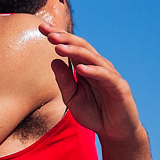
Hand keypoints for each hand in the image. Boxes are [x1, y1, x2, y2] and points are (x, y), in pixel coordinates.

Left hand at [38, 23, 142, 142]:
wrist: (115, 132)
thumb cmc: (94, 113)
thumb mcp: (72, 98)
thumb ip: (64, 81)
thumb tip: (53, 60)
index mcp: (85, 66)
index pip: (71, 46)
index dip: (58, 36)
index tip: (41, 28)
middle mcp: (98, 66)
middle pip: (81, 46)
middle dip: (64, 38)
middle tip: (48, 33)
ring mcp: (109, 75)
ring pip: (92, 57)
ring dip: (75, 51)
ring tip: (59, 47)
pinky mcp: (119, 87)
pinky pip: (105, 76)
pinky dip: (93, 71)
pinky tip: (80, 68)